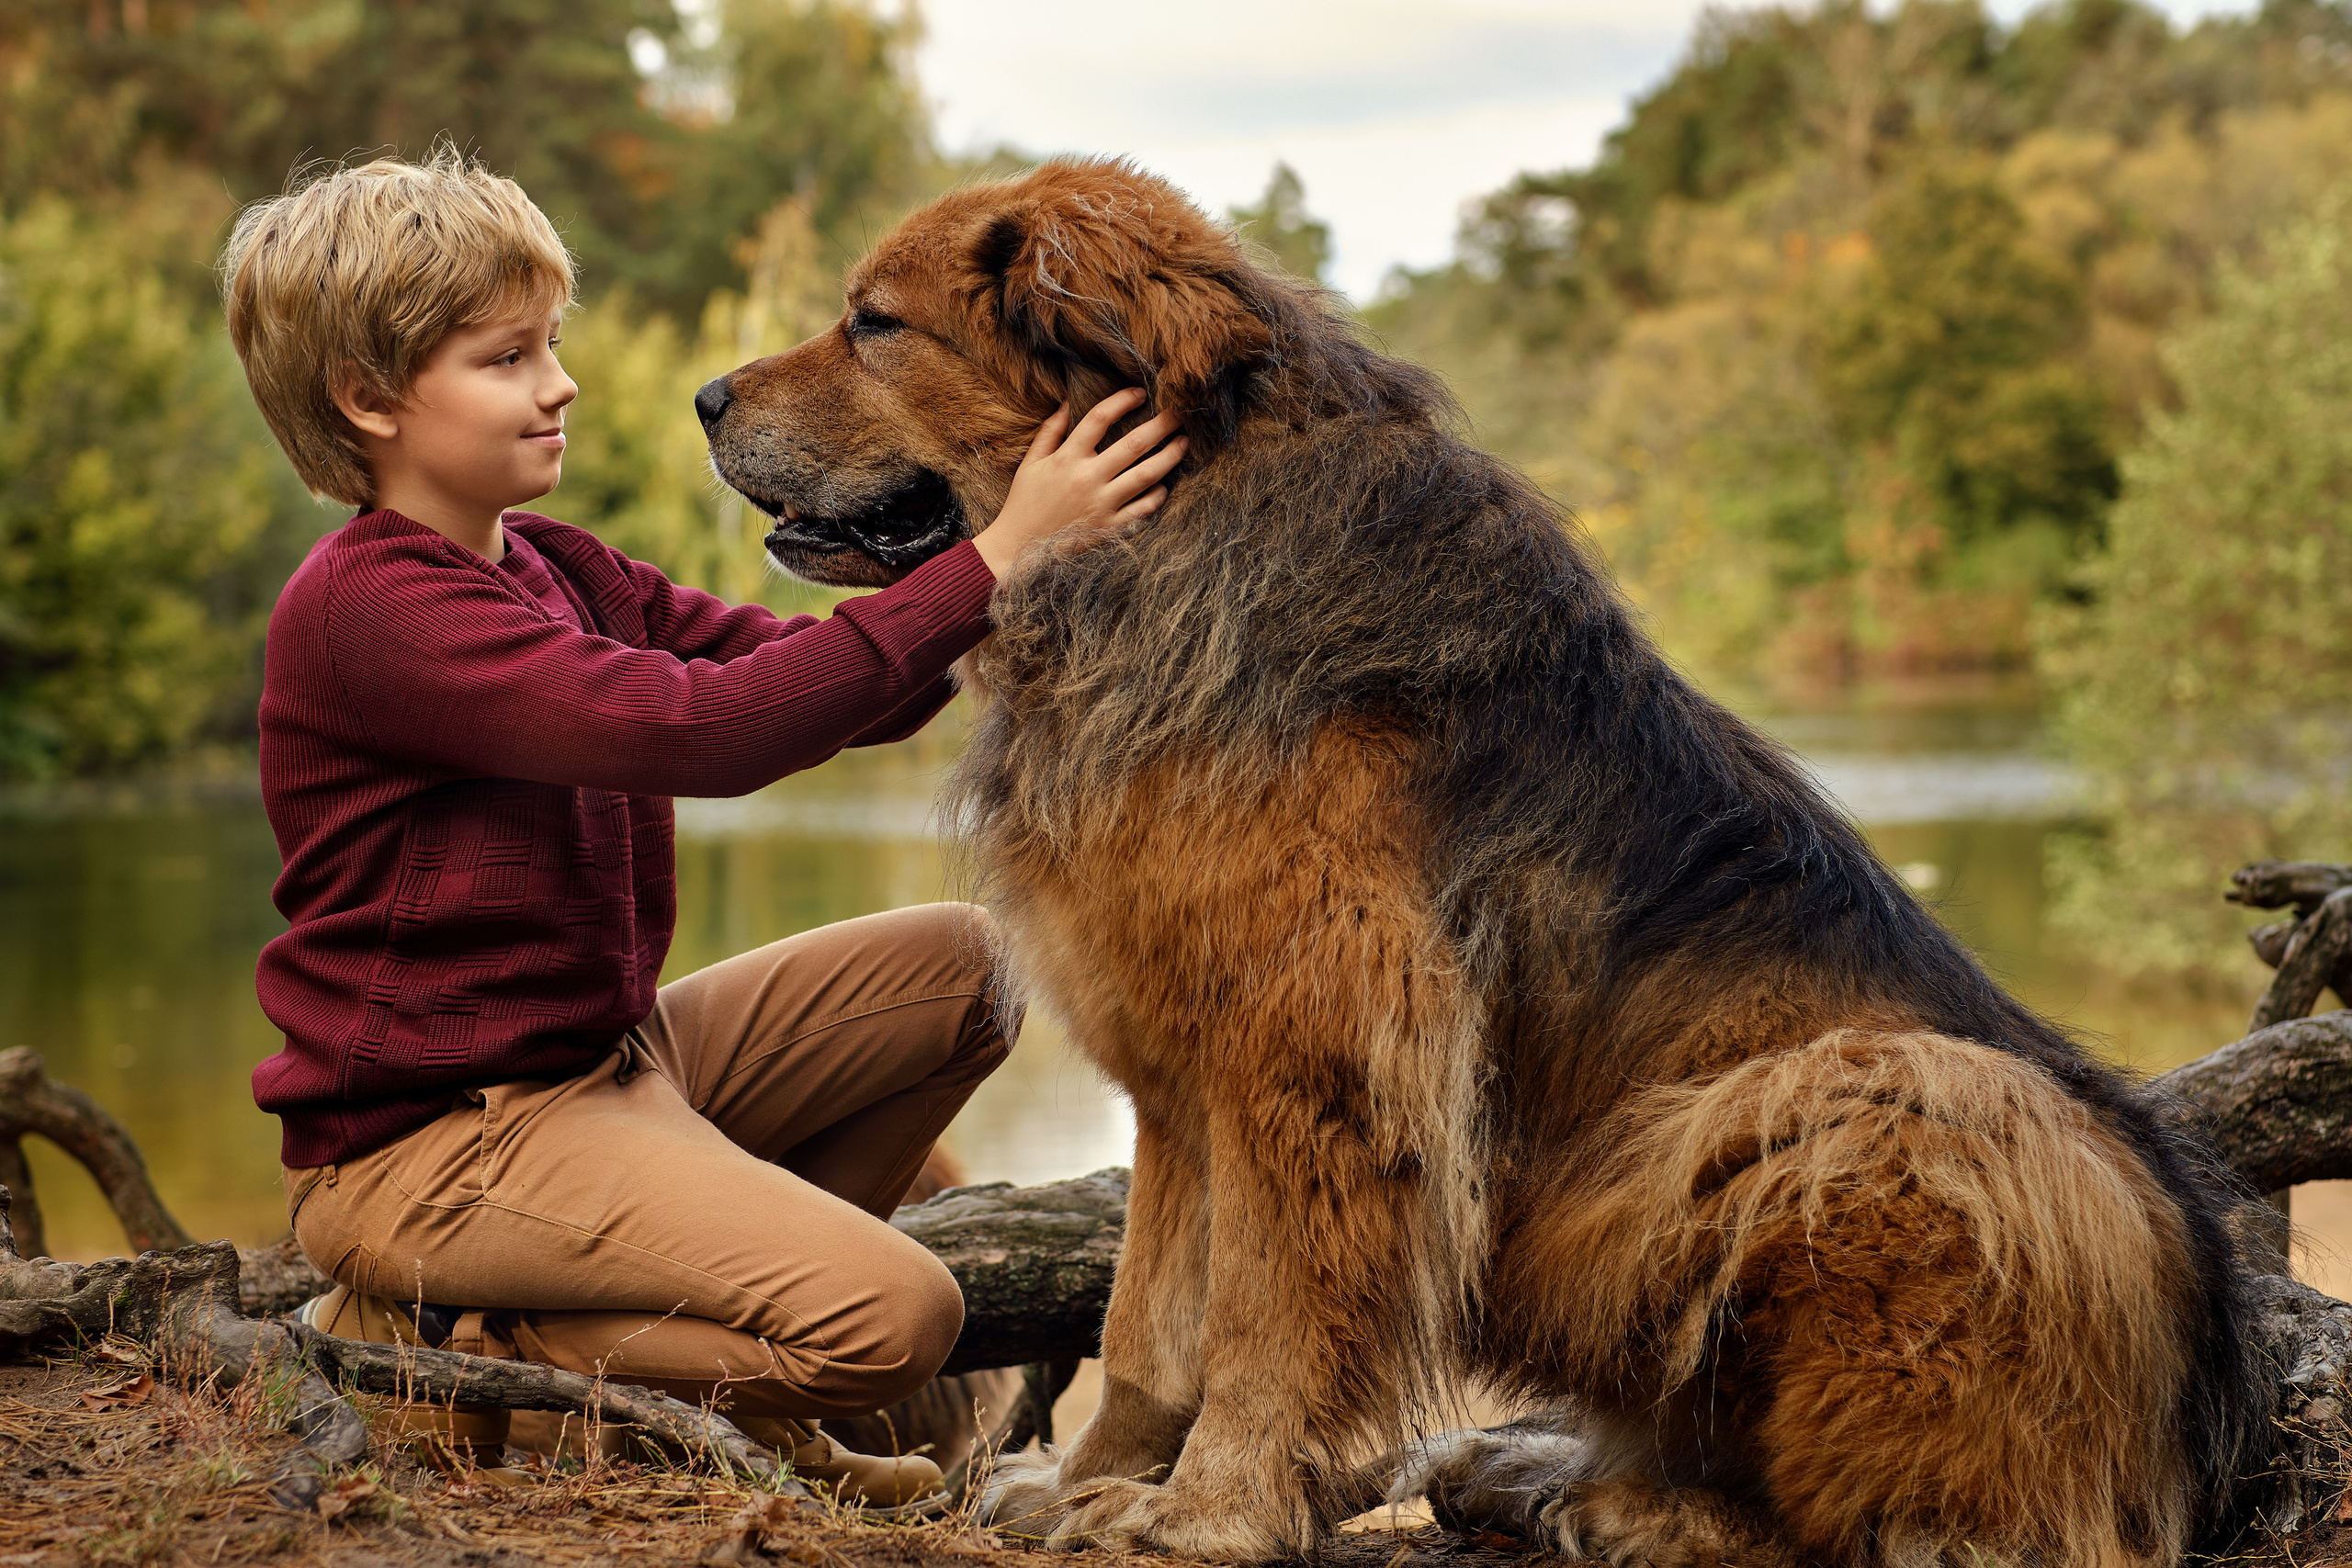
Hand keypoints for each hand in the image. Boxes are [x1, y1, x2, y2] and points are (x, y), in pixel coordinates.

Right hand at [972, 388, 1185, 578]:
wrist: (1020, 546)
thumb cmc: (1025, 501)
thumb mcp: (1032, 462)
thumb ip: (1051, 431)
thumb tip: (1067, 401)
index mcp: (1067, 458)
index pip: (1099, 418)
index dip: (1123, 401)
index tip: (1140, 393)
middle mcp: (1088, 478)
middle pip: (1133, 445)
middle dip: (1161, 425)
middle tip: (1179, 412)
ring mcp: (1101, 504)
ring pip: (1145, 476)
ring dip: (1169, 457)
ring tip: (1184, 442)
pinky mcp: (1109, 527)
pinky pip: (1142, 509)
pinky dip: (1157, 496)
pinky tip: (1165, 484)